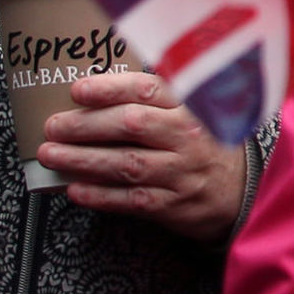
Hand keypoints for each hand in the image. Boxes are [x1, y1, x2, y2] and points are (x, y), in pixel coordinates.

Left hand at [38, 71, 246, 237]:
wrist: (242, 191)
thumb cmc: (207, 145)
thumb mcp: (196, 112)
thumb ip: (159, 99)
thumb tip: (101, 88)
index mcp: (192, 107)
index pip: (148, 90)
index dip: (110, 89)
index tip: (78, 90)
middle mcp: (187, 137)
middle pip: (131, 126)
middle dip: (86, 125)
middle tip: (53, 126)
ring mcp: (180, 172)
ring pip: (125, 164)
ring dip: (83, 159)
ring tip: (51, 155)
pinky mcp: (172, 205)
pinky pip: (130, 200)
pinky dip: (99, 195)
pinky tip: (74, 189)